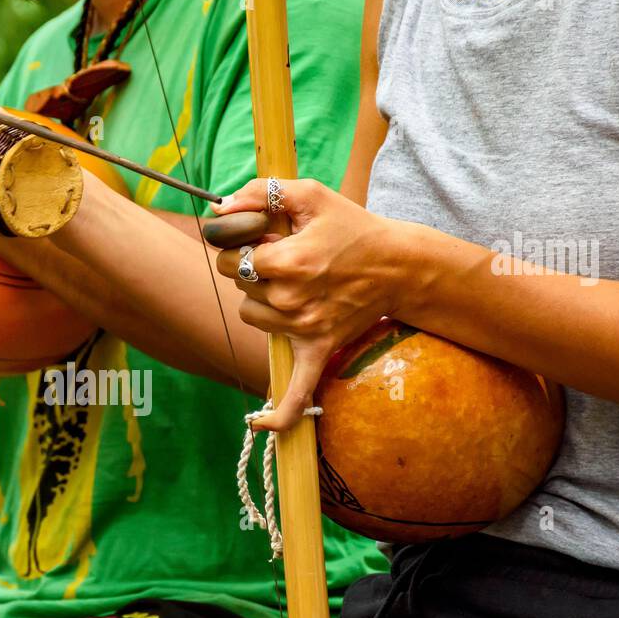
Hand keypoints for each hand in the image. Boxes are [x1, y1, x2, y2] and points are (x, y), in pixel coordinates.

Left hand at [213, 177, 412, 429]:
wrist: (398, 266)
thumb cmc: (352, 228)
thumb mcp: (310, 195)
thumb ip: (262, 192)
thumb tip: (220, 208)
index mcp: (287, 262)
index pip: (230, 259)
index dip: (240, 246)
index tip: (262, 239)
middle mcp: (291, 300)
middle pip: (239, 288)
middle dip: (251, 270)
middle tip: (285, 259)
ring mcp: (304, 330)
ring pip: (251, 318)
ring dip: (262, 303)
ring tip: (293, 286)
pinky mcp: (317, 351)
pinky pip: (295, 393)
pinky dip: (280, 414)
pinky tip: (259, 425)